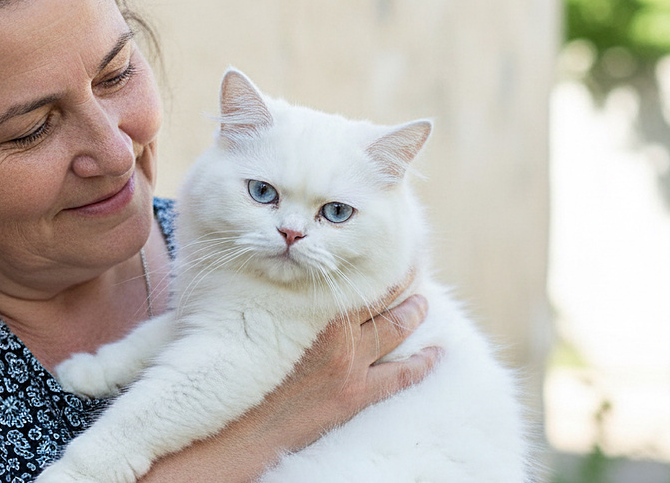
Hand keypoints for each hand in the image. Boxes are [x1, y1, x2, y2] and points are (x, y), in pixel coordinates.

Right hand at [140, 279, 441, 481]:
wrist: (238, 423)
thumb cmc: (234, 364)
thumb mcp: (245, 316)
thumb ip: (265, 291)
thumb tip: (267, 264)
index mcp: (312, 309)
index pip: (353, 276)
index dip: (373, 261)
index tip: (384, 247)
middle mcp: (338, 332)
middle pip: (381, 298)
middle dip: (401, 282)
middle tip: (413, 267)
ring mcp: (351, 364)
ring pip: (395, 330)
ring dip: (413, 314)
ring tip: (423, 304)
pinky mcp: (356, 394)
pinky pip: (401, 376)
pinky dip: (422, 363)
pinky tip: (435, 354)